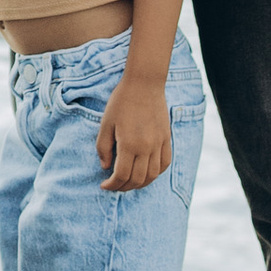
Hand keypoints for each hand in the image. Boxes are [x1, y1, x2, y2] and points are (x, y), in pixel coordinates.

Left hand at [97, 74, 173, 193]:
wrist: (144, 84)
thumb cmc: (121, 101)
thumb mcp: (106, 123)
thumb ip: (103, 147)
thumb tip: (106, 167)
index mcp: (129, 144)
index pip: (121, 175)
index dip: (112, 185)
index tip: (104, 185)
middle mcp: (146, 148)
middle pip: (137, 179)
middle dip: (124, 187)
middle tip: (114, 185)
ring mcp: (159, 144)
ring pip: (152, 176)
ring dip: (140, 184)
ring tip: (129, 182)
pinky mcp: (166, 139)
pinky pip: (165, 164)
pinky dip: (155, 173)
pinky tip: (146, 173)